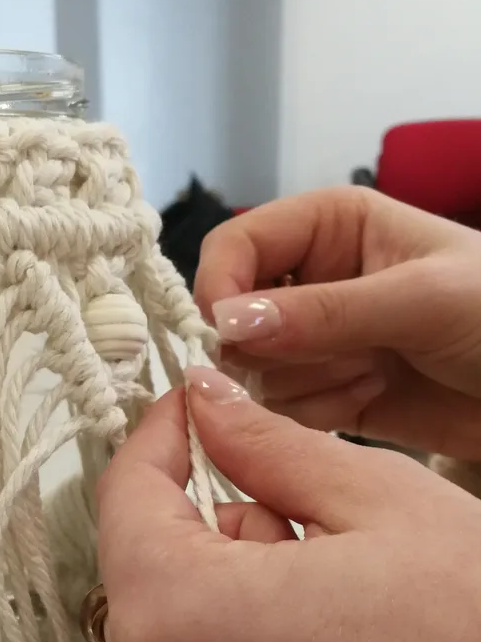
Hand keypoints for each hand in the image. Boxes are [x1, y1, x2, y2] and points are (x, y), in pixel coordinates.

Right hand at [194, 186, 480, 458]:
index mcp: (328, 228)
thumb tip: (225, 324)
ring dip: (306, 383)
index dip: (221, 288)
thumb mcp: (420, 300)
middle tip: (339, 355)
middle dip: (275, 348)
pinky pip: (279, 411)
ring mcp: (314, 342)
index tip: (228, 338)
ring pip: (252, 371)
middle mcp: (309, 282)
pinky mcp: (324, 394)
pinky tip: (371, 396)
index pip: (235, 247)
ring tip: (374, 372)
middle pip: (235, 319)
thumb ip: (322, 312)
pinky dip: (316, 413)